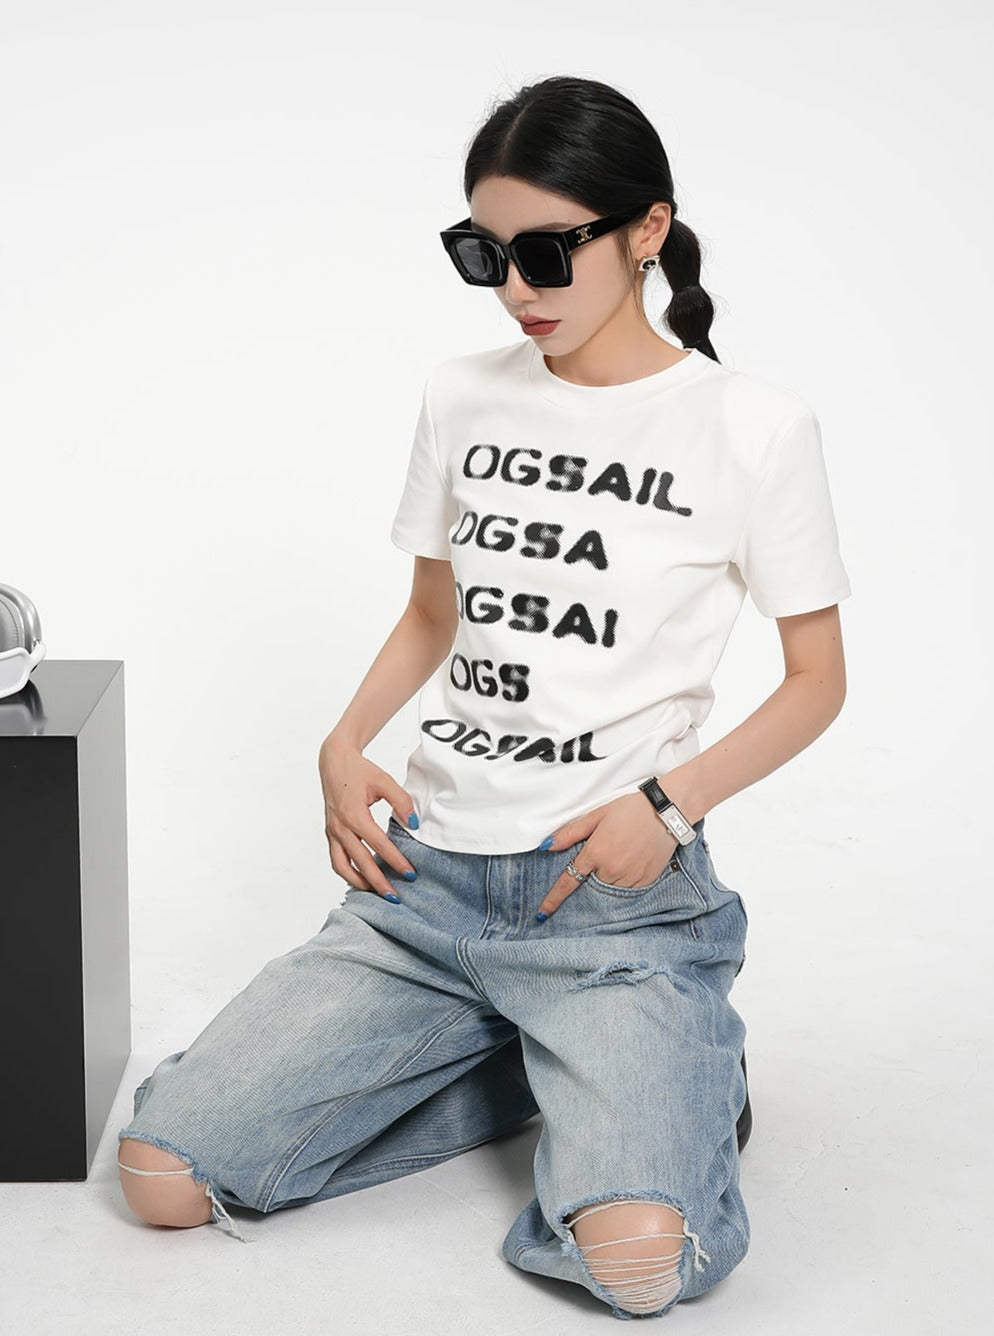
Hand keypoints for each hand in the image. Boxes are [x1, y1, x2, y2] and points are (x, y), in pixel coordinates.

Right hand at [318, 734, 417, 897]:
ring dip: (359, 882)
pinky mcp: (330, 833)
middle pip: (361, 862)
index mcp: (354, 815)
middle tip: (395, 896)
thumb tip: (415, 825)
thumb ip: (402, 802)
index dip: (396, 861)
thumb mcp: (384, 781)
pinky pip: (336, 859)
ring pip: (342, 866)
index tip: (410, 874)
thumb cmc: (359, 771)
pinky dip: (347, 872)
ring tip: (377, 892)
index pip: (378, 845)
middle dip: (379, 882)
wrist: (334, 762)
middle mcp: (340, 827)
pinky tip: (361, 879)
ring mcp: (332, 832)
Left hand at [536, 792, 678, 918]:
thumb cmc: (630, 809)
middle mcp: (611, 869)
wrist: (666, 812)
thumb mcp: (596, 815)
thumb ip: (570, 833)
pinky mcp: (645, 881)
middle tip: (607, 853)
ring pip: (609, 888)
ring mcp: (630, 877)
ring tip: (621, 853)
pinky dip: (624, 880)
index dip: (554, 899)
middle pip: (591, 884)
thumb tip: (547, 847)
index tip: (543, 912)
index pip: (568, 882)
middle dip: (591, 874)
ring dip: (608, 876)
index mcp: (595, 853)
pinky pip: (627, 889)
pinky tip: (631, 860)